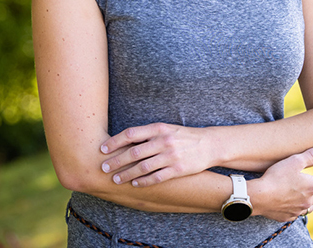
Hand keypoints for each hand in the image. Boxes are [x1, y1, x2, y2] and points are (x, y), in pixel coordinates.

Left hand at [99, 123, 214, 186]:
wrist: (209, 145)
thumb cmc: (183, 136)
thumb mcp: (166, 129)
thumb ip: (148, 134)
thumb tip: (124, 140)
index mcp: (159, 128)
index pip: (131, 134)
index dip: (115, 142)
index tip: (103, 149)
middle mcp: (164, 141)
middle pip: (134, 152)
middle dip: (116, 161)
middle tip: (104, 168)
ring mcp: (171, 156)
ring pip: (143, 167)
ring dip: (127, 174)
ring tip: (116, 179)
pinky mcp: (178, 170)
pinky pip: (156, 177)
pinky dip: (144, 182)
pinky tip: (135, 184)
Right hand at [248, 146, 312, 221]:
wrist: (259, 197)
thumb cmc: (277, 177)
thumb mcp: (294, 161)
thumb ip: (311, 156)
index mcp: (312, 187)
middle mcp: (308, 201)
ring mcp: (297, 210)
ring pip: (310, 207)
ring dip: (311, 200)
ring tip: (307, 195)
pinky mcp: (287, 216)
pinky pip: (296, 213)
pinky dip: (297, 207)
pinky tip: (291, 203)